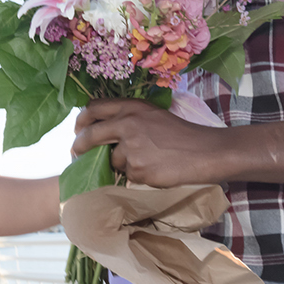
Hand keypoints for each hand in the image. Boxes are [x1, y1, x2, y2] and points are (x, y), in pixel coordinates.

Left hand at [71, 97, 227, 186]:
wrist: (207, 151)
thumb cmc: (182, 134)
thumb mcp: (153, 115)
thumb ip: (128, 118)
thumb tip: (102, 131)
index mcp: (131, 107)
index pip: (93, 108)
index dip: (81, 121)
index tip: (78, 131)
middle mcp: (127, 123)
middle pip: (90, 135)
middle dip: (79, 146)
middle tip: (76, 154)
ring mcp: (131, 147)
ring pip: (111, 160)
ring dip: (119, 165)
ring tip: (144, 162)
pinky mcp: (137, 168)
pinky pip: (127, 175)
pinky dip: (135, 176)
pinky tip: (153, 170)